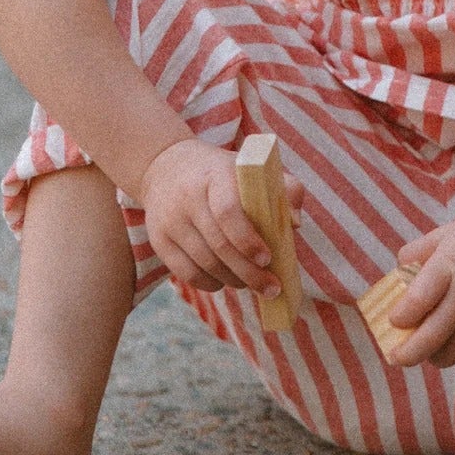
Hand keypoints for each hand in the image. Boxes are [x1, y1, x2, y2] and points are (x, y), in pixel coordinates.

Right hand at [140, 139, 304, 296]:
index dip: (248, 240)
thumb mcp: (252, 168)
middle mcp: (188, 198)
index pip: (228, 212)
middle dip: (248, 272)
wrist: (166, 167)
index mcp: (215, 176)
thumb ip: (285, 187)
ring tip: (252, 283)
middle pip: (218, 245)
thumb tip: (295, 223)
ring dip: (233, 279)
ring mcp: (170, 220)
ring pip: (204, 263)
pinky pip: (186, 273)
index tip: (268, 259)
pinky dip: (210, 283)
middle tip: (271, 287)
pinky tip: (225, 281)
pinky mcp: (159, 240)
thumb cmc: (221, 172)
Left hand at [385, 205, 454, 368]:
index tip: (393, 321)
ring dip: (436, 354)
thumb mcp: (450, 233)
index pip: (416, 301)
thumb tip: (394, 277)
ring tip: (432, 346)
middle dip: (407, 355)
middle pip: (429, 339)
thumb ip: (418, 252)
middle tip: (397, 357)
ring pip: (451, 353)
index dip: (399, 318)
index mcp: (450, 264)